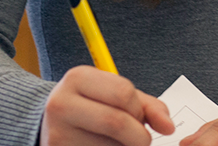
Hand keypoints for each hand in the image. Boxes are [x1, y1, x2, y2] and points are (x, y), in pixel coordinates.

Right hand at [40, 65, 173, 145]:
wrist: (48, 127)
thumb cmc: (91, 108)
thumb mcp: (113, 96)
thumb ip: (146, 106)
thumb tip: (168, 127)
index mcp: (77, 78)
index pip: (123, 93)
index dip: (140, 110)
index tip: (139, 118)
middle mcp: (61, 104)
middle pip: (117, 122)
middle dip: (139, 136)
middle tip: (140, 139)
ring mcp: (57, 134)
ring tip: (116, 144)